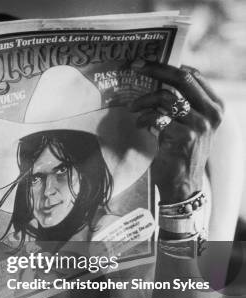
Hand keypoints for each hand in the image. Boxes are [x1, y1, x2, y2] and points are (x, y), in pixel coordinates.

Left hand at [130, 61, 223, 203]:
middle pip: (182, 78)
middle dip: (155, 69)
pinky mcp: (184, 136)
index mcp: (215, 105)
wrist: (183, 183)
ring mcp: (199, 124)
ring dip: (144, 100)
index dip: (167, 65)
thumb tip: (156, 77)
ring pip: (166, 97)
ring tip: (133, 108)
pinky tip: (140, 124)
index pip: (193, 74)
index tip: (146, 63)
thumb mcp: (188, 123)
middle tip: (135, 67)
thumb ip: (181, 102)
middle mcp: (211, 112)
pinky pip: (157, 117)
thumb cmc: (180, 151)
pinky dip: (144, 118)